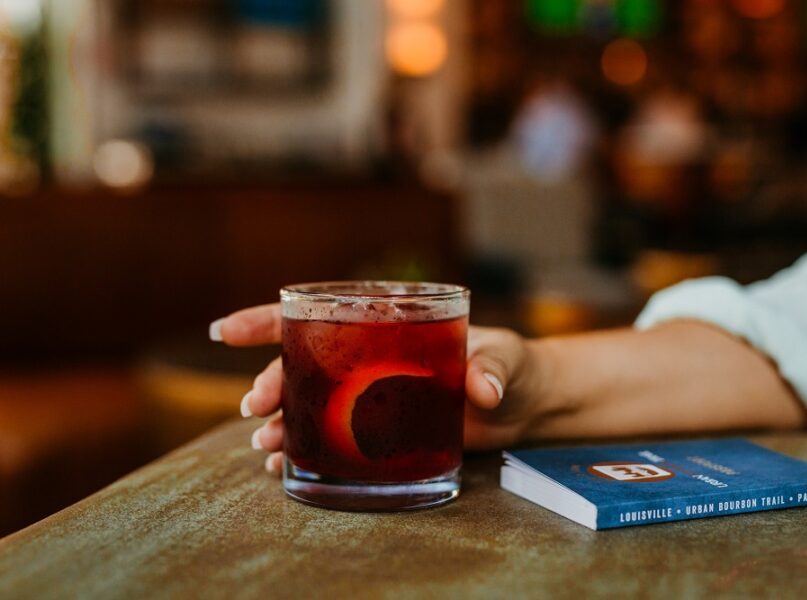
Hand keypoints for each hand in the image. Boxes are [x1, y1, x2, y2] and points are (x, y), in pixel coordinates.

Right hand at [210, 305, 547, 472]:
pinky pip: (335, 438)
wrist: (527, 402)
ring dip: (284, 421)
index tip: (223, 331)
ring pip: (312, 402)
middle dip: (273, 380)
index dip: (266, 321)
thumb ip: (495, 369)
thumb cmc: (513, 364)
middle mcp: (371, 358)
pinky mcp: (384, 431)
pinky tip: (286, 465)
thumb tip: (485, 391)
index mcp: (389, 324)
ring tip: (266, 443)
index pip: (319, 314)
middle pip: (306, 362)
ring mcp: (373, 396)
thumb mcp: (506, 359)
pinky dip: (307, 450)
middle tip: (258, 406)